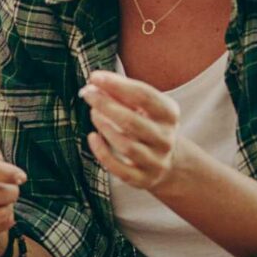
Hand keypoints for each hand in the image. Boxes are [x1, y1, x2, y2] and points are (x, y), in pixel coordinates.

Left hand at [81, 69, 183, 190]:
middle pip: (132, 121)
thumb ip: (123, 94)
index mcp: (170, 114)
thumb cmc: (148, 124)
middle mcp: (165, 139)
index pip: (144, 96)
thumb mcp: (144, 107)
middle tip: (87, 93)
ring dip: (105, 127)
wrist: (168, 162)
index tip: (95, 77)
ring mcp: (156, 161)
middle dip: (106, 105)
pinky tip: (92, 137)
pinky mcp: (143, 179)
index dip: (118, 85)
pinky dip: (102, 152)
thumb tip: (95, 83)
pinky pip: (119, 169)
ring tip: (93, 112)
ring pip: (126, 146)